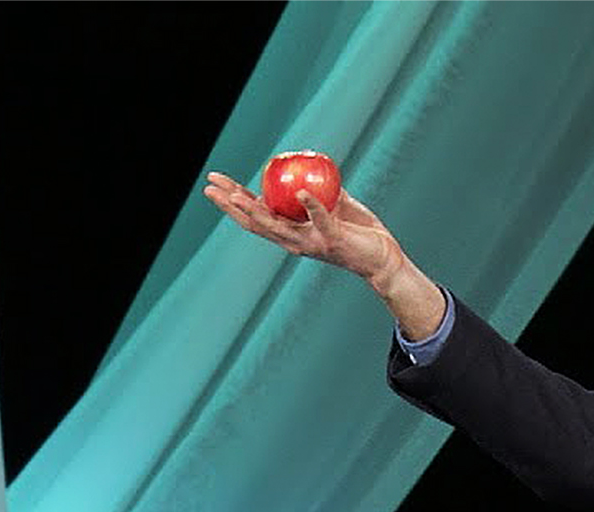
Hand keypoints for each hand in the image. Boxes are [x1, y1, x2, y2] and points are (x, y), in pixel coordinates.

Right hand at [202, 171, 406, 290]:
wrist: (384, 259)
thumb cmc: (361, 233)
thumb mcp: (337, 207)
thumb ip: (322, 193)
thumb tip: (311, 171)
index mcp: (293, 233)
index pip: (257, 216)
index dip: (233, 202)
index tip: (215, 185)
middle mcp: (296, 241)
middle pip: (255, 221)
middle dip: (229, 204)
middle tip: (209, 186)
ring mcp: (312, 242)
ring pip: (277, 225)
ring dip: (254, 209)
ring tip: (235, 194)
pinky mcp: (333, 239)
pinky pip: (321, 219)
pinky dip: (311, 205)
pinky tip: (300, 192)